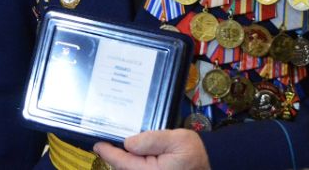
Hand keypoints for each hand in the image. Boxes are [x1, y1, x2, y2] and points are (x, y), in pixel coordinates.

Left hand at [93, 129, 210, 169]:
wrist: (210, 165)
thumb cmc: (193, 153)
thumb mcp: (176, 140)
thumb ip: (151, 140)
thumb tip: (128, 142)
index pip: (120, 162)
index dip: (107, 152)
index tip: (97, 144)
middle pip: (122, 168)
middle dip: (114, 157)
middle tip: (106, 142)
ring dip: (122, 161)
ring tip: (117, 146)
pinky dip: (131, 164)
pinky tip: (132, 154)